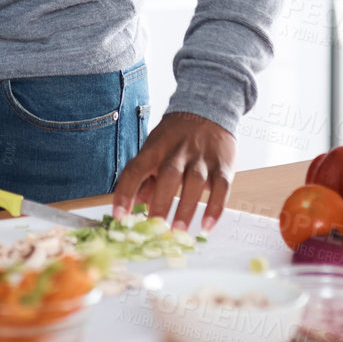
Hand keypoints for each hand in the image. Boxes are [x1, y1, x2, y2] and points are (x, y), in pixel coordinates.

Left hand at [112, 111, 235, 231]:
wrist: (208, 109)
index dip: (125, 193)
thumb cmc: (175, 136)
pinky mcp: (223, 165)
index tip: (119, 217)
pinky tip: (207, 226)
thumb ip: (146, 176)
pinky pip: (221, 188)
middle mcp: (178, 151)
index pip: (135, 170)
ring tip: (178, 232)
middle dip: (160, 202)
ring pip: (194, 182)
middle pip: (168, 175)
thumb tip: (136, 204)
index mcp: (155, 148)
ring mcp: (202, 157)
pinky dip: (214, 208)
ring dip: (186, 208)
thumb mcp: (155, 148)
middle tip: (153, 228)